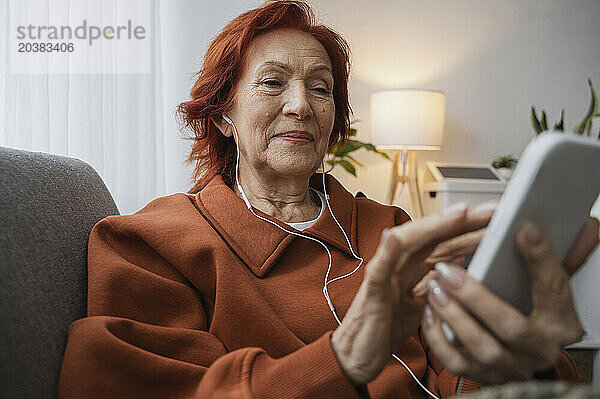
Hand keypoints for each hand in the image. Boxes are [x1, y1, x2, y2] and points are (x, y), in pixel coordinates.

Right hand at [330, 203, 494, 384]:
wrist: (357, 355)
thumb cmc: (386, 327)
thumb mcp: (421, 304)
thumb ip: (437, 280)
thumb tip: (461, 258)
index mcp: (412, 267)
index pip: (445, 242)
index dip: (471, 229)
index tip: (497, 218)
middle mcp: (397, 265)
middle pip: (431, 236)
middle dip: (461, 222)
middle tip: (491, 210)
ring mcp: (384, 277)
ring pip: (407, 244)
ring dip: (431, 228)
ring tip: (456, 215)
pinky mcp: (372, 294)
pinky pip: (378, 272)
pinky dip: (385, 254)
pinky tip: (392, 238)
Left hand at [421, 218, 598, 384]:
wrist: (523, 353)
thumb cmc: (533, 312)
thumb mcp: (548, 286)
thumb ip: (554, 258)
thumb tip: (582, 228)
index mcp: (561, 322)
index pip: (555, 289)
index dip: (540, 259)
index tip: (523, 230)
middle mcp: (540, 349)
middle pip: (511, 327)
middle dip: (475, 297)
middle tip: (449, 271)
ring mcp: (513, 366)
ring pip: (483, 348)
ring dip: (454, 316)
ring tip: (435, 288)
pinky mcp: (486, 377)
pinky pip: (459, 364)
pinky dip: (440, 340)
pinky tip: (430, 314)